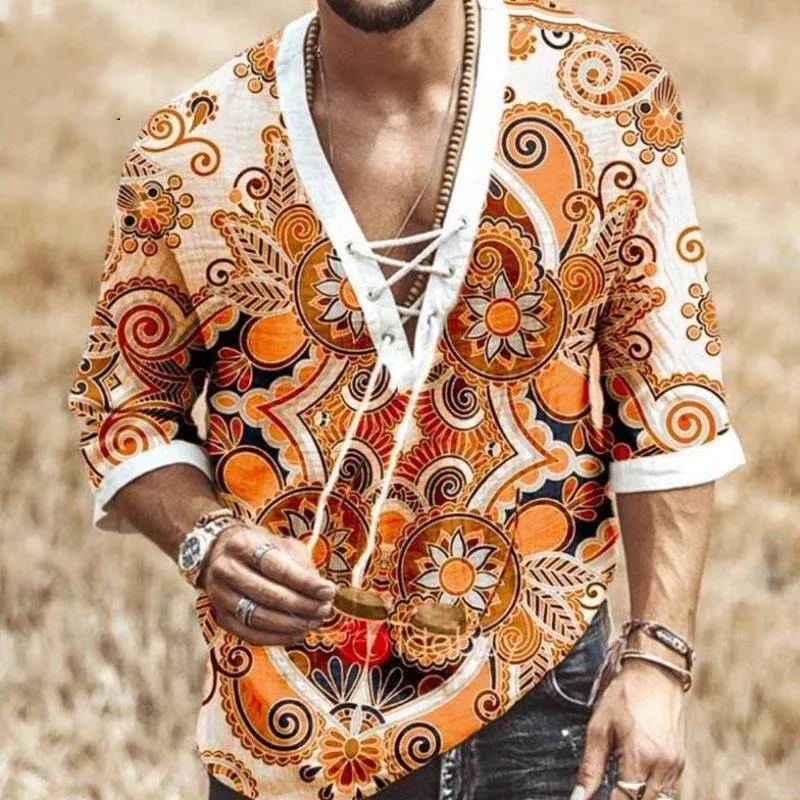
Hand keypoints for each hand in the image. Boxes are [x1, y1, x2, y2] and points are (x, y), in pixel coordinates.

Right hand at [197, 523, 336, 645]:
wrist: (224, 554)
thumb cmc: (261, 549)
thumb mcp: (281, 544)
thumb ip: (300, 563)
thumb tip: (319, 589)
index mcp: (241, 545)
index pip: (276, 567)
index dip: (305, 582)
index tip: (329, 591)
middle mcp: (225, 570)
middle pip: (268, 594)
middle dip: (302, 604)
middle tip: (326, 609)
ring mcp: (219, 596)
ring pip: (258, 616)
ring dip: (292, 623)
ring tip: (315, 621)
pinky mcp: (221, 617)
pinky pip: (250, 634)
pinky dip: (276, 638)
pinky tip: (298, 634)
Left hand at [571, 656, 686, 799]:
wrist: (655, 673)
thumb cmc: (624, 696)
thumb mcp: (599, 728)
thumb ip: (590, 767)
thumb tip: (578, 797)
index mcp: (640, 758)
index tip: (594, 799)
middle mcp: (663, 766)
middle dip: (624, 799)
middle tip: (609, 787)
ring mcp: (676, 765)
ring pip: (657, 799)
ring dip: (639, 796)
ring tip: (622, 779)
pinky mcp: (681, 761)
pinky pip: (667, 788)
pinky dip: (651, 789)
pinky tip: (637, 776)